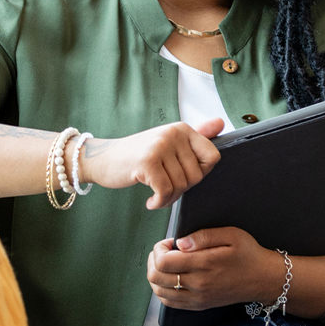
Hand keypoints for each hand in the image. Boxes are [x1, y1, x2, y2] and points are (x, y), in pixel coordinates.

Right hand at [77, 120, 222, 209]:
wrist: (102, 159)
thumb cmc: (137, 156)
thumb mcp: (168, 143)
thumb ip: (196, 135)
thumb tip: (221, 122)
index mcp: (182, 129)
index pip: (213, 157)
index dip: (200, 173)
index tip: (182, 175)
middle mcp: (173, 134)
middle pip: (197, 176)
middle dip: (182, 190)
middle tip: (163, 188)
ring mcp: (160, 146)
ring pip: (181, 186)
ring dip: (168, 199)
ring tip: (156, 195)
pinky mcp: (147, 162)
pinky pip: (166, 192)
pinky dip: (159, 203)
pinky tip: (150, 201)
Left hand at [147, 226, 283, 309]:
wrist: (263, 279)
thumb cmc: (248, 253)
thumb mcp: (231, 235)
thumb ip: (203, 235)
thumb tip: (180, 243)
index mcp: (205, 265)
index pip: (164, 262)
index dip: (159, 249)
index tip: (169, 242)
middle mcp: (198, 285)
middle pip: (156, 278)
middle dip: (154, 260)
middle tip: (164, 251)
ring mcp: (198, 298)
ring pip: (159, 292)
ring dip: (156, 275)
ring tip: (166, 263)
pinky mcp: (199, 306)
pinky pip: (169, 303)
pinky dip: (162, 290)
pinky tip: (170, 278)